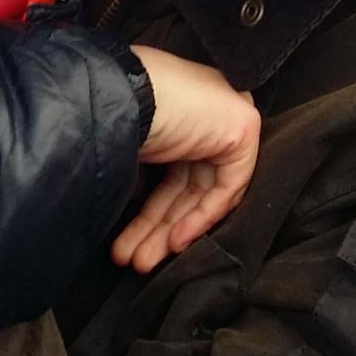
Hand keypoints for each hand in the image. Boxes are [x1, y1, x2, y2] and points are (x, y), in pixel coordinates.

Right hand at [111, 47, 259, 272]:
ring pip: (202, 192)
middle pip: (185, 186)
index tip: (128, 242)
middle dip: (156, 228)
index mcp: (175, 111)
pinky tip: (173, 241)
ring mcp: (226, 118)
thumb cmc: (112, 112)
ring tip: (140, 261)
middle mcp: (203, 113)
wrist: (124, 94)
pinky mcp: (243, 130)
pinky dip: (202, 218)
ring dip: (169, 231)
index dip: (151, 213)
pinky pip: (227, 187)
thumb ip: (139, 178)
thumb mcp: (126, 150)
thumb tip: (130, 210)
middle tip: (132, 258)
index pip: (172, 173)